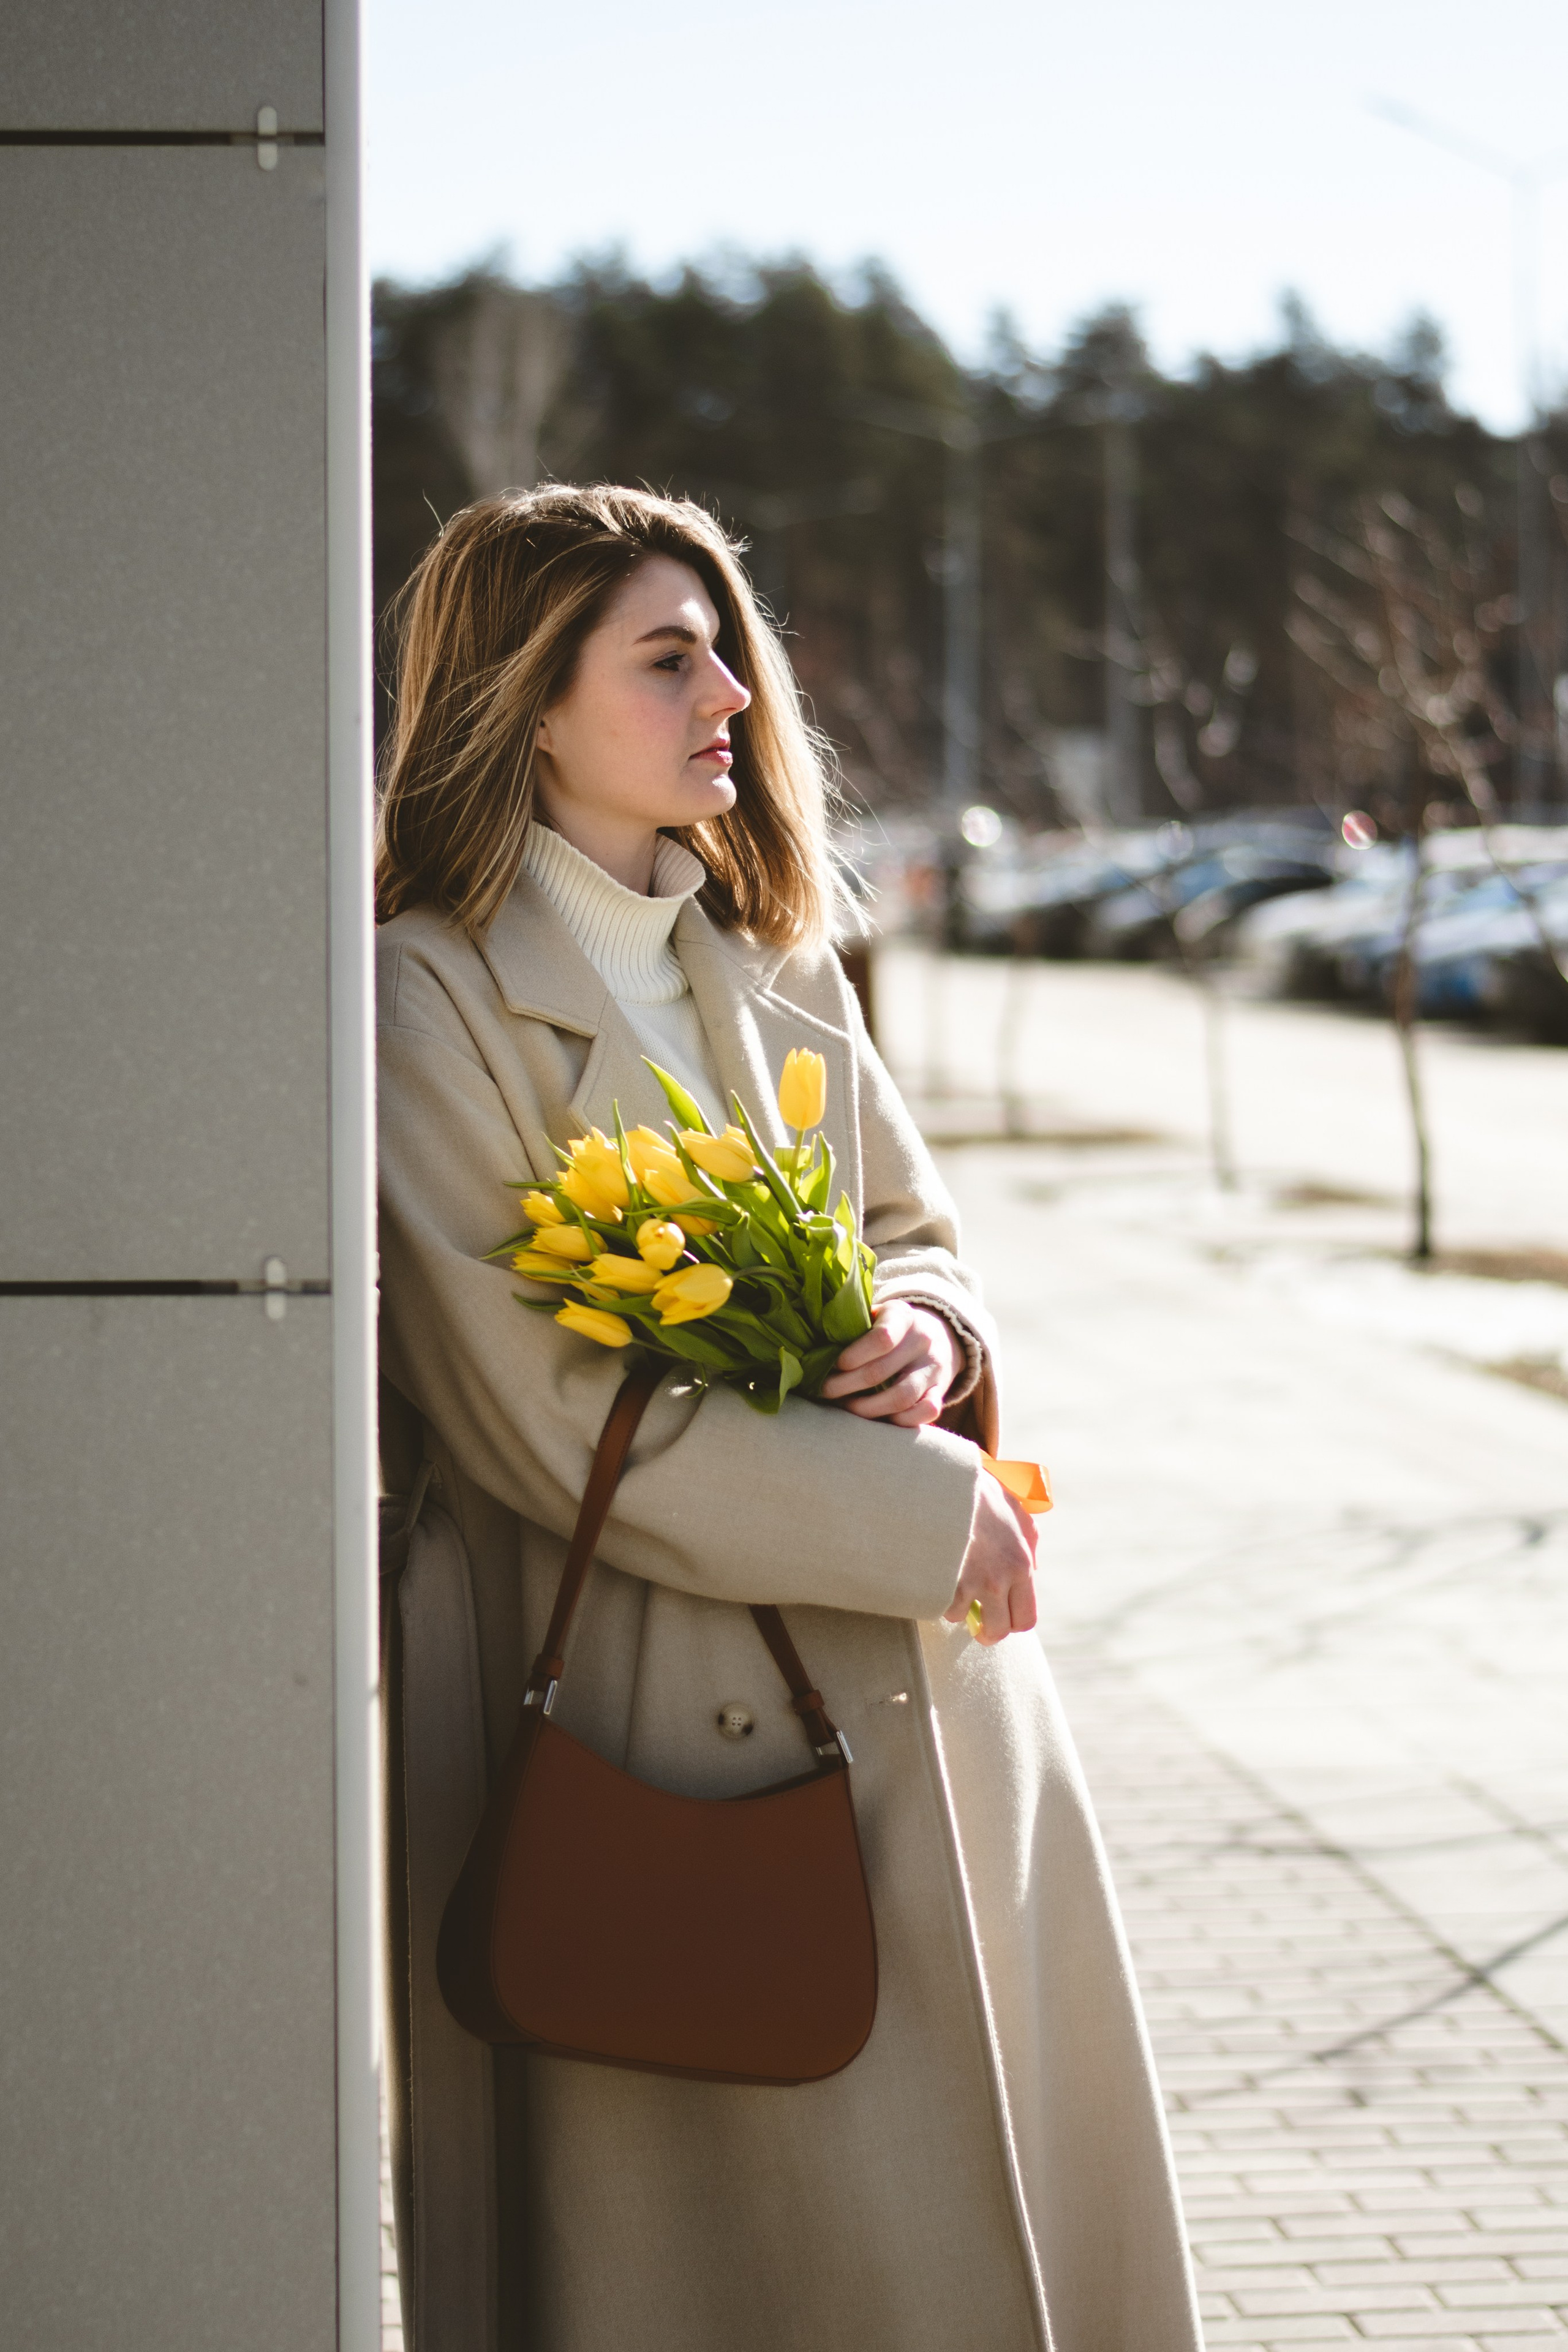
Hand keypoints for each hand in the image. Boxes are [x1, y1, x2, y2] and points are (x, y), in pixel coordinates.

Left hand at [820, 1300, 961, 1428]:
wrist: (937, 1335)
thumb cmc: (890, 1328)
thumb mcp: (875, 1315)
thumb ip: (851, 1326)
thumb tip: (812, 1348)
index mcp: (902, 1316)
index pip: (881, 1338)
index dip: (853, 1356)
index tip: (833, 1364)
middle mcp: (922, 1341)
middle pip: (880, 1372)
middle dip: (845, 1386)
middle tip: (824, 1391)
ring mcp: (933, 1368)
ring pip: (901, 1397)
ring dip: (867, 1408)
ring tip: (846, 1407)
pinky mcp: (940, 1391)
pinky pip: (925, 1412)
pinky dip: (900, 1421)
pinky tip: (878, 1419)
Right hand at [943, 1477, 1038, 1644]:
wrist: (941, 1482)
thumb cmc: (977, 1491)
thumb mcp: (1014, 1507)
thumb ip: (1028, 1538)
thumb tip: (1033, 1566)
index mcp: (1021, 1564)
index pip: (1026, 1617)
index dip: (1013, 1623)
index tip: (1001, 1618)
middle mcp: (1000, 1580)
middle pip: (999, 1630)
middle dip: (987, 1630)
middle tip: (977, 1622)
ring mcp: (971, 1583)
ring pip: (965, 1620)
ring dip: (957, 1608)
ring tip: (951, 1587)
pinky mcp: (944, 1583)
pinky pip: (941, 1606)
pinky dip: (937, 1597)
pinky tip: (935, 1576)